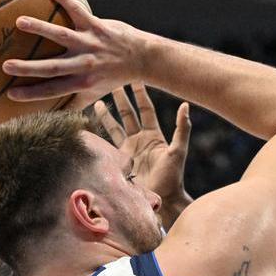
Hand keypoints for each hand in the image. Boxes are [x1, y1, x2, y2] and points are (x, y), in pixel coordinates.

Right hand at [3, 0, 147, 109]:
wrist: (143, 58)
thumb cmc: (116, 76)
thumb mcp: (97, 92)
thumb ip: (76, 101)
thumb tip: (55, 115)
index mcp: (83, 82)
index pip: (54, 90)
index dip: (33, 94)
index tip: (11, 94)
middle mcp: (85, 64)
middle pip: (53, 67)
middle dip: (29, 68)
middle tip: (5, 66)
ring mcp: (90, 44)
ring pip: (62, 36)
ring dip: (41, 29)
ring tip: (19, 22)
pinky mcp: (96, 26)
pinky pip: (77, 10)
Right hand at [94, 83, 191, 228]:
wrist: (162, 200)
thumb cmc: (173, 177)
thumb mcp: (178, 151)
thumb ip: (181, 129)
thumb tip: (185, 105)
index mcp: (154, 135)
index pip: (145, 109)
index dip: (140, 94)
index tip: (136, 76)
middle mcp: (140, 139)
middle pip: (128, 114)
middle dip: (121, 98)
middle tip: (114, 80)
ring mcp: (129, 149)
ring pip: (115, 126)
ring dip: (108, 113)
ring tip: (98, 99)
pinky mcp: (119, 160)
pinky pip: (107, 142)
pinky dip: (99, 133)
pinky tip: (90, 123)